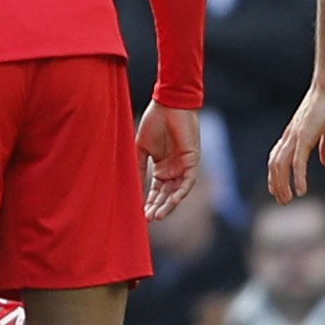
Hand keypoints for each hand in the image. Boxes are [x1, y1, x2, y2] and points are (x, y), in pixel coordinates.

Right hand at [136, 101, 199, 221]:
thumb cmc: (154, 122)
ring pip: (177, 192)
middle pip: (166, 194)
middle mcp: (174, 169)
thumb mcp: (141, 149)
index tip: (140, 213)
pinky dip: (180, 193)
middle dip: (157, 207)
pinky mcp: (193, 161)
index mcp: (162, 167)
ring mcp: (184, 166)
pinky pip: (188, 182)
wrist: (168, 105)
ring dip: (168, 204)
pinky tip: (171, 202)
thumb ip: (138, 166)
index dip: (149, 201)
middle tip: (148, 219)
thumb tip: (131, 186)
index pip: (156, 190)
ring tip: (157, 216)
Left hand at [266, 83, 324, 203]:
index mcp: (294, 134)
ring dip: (283, 184)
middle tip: (282, 200)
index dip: (277, 174)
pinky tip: (301, 190)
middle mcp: (291, 136)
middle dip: (277, 183)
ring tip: (287, 199)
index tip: (279, 189)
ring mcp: (296, 136)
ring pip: (282, 166)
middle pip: (276, 164)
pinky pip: (297, 162)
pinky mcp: (305, 137)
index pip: (279, 157)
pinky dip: (297, 178)